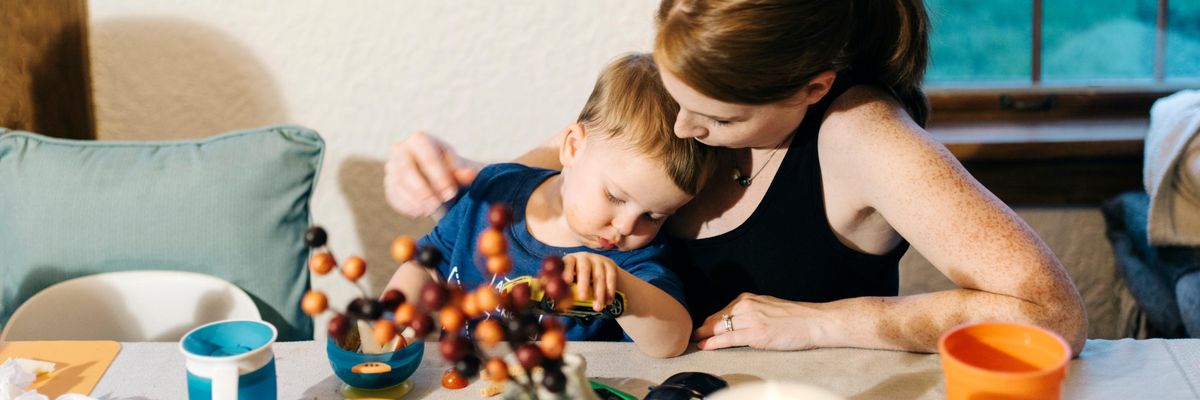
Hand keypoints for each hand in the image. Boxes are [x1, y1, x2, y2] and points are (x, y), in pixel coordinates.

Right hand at [384, 131, 482, 216]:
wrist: (442, 181)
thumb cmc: (453, 172)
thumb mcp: (462, 171)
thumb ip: (465, 173)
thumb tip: (469, 174)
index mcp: (420, 140)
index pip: (425, 156)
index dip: (438, 176)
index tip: (450, 192)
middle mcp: (401, 149)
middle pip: (406, 170)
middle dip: (423, 190)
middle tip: (437, 204)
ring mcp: (392, 167)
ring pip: (398, 185)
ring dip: (416, 201)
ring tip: (432, 209)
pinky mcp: (389, 184)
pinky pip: (394, 197)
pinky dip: (408, 206)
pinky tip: (421, 211)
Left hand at [561, 252, 619, 311]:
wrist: (601, 272)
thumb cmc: (579, 280)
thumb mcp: (571, 281)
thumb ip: (564, 290)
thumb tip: (557, 304)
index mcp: (571, 260)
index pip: (568, 262)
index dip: (567, 271)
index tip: (567, 281)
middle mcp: (584, 257)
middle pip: (584, 269)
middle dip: (584, 284)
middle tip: (583, 298)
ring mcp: (598, 260)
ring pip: (599, 276)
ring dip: (599, 293)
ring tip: (597, 307)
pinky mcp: (610, 265)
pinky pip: (611, 277)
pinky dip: (610, 291)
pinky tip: (608, 302)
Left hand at [692, 293, 823, 350]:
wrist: (814, 322)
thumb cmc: (795, 318)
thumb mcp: (767, 307)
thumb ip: (750, 312)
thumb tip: (735, 321)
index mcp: (748, 298)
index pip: (720, 311)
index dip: (707, 322)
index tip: (699, 329)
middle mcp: (746, 306)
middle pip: (715, 319)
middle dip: (701, 329)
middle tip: (690, 336)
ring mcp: (750, 319)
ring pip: (718, 328)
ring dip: (703, 336)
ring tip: (693, 342)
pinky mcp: (755, 334)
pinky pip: (728, 339)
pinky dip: (713, 343)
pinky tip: (704, 346)